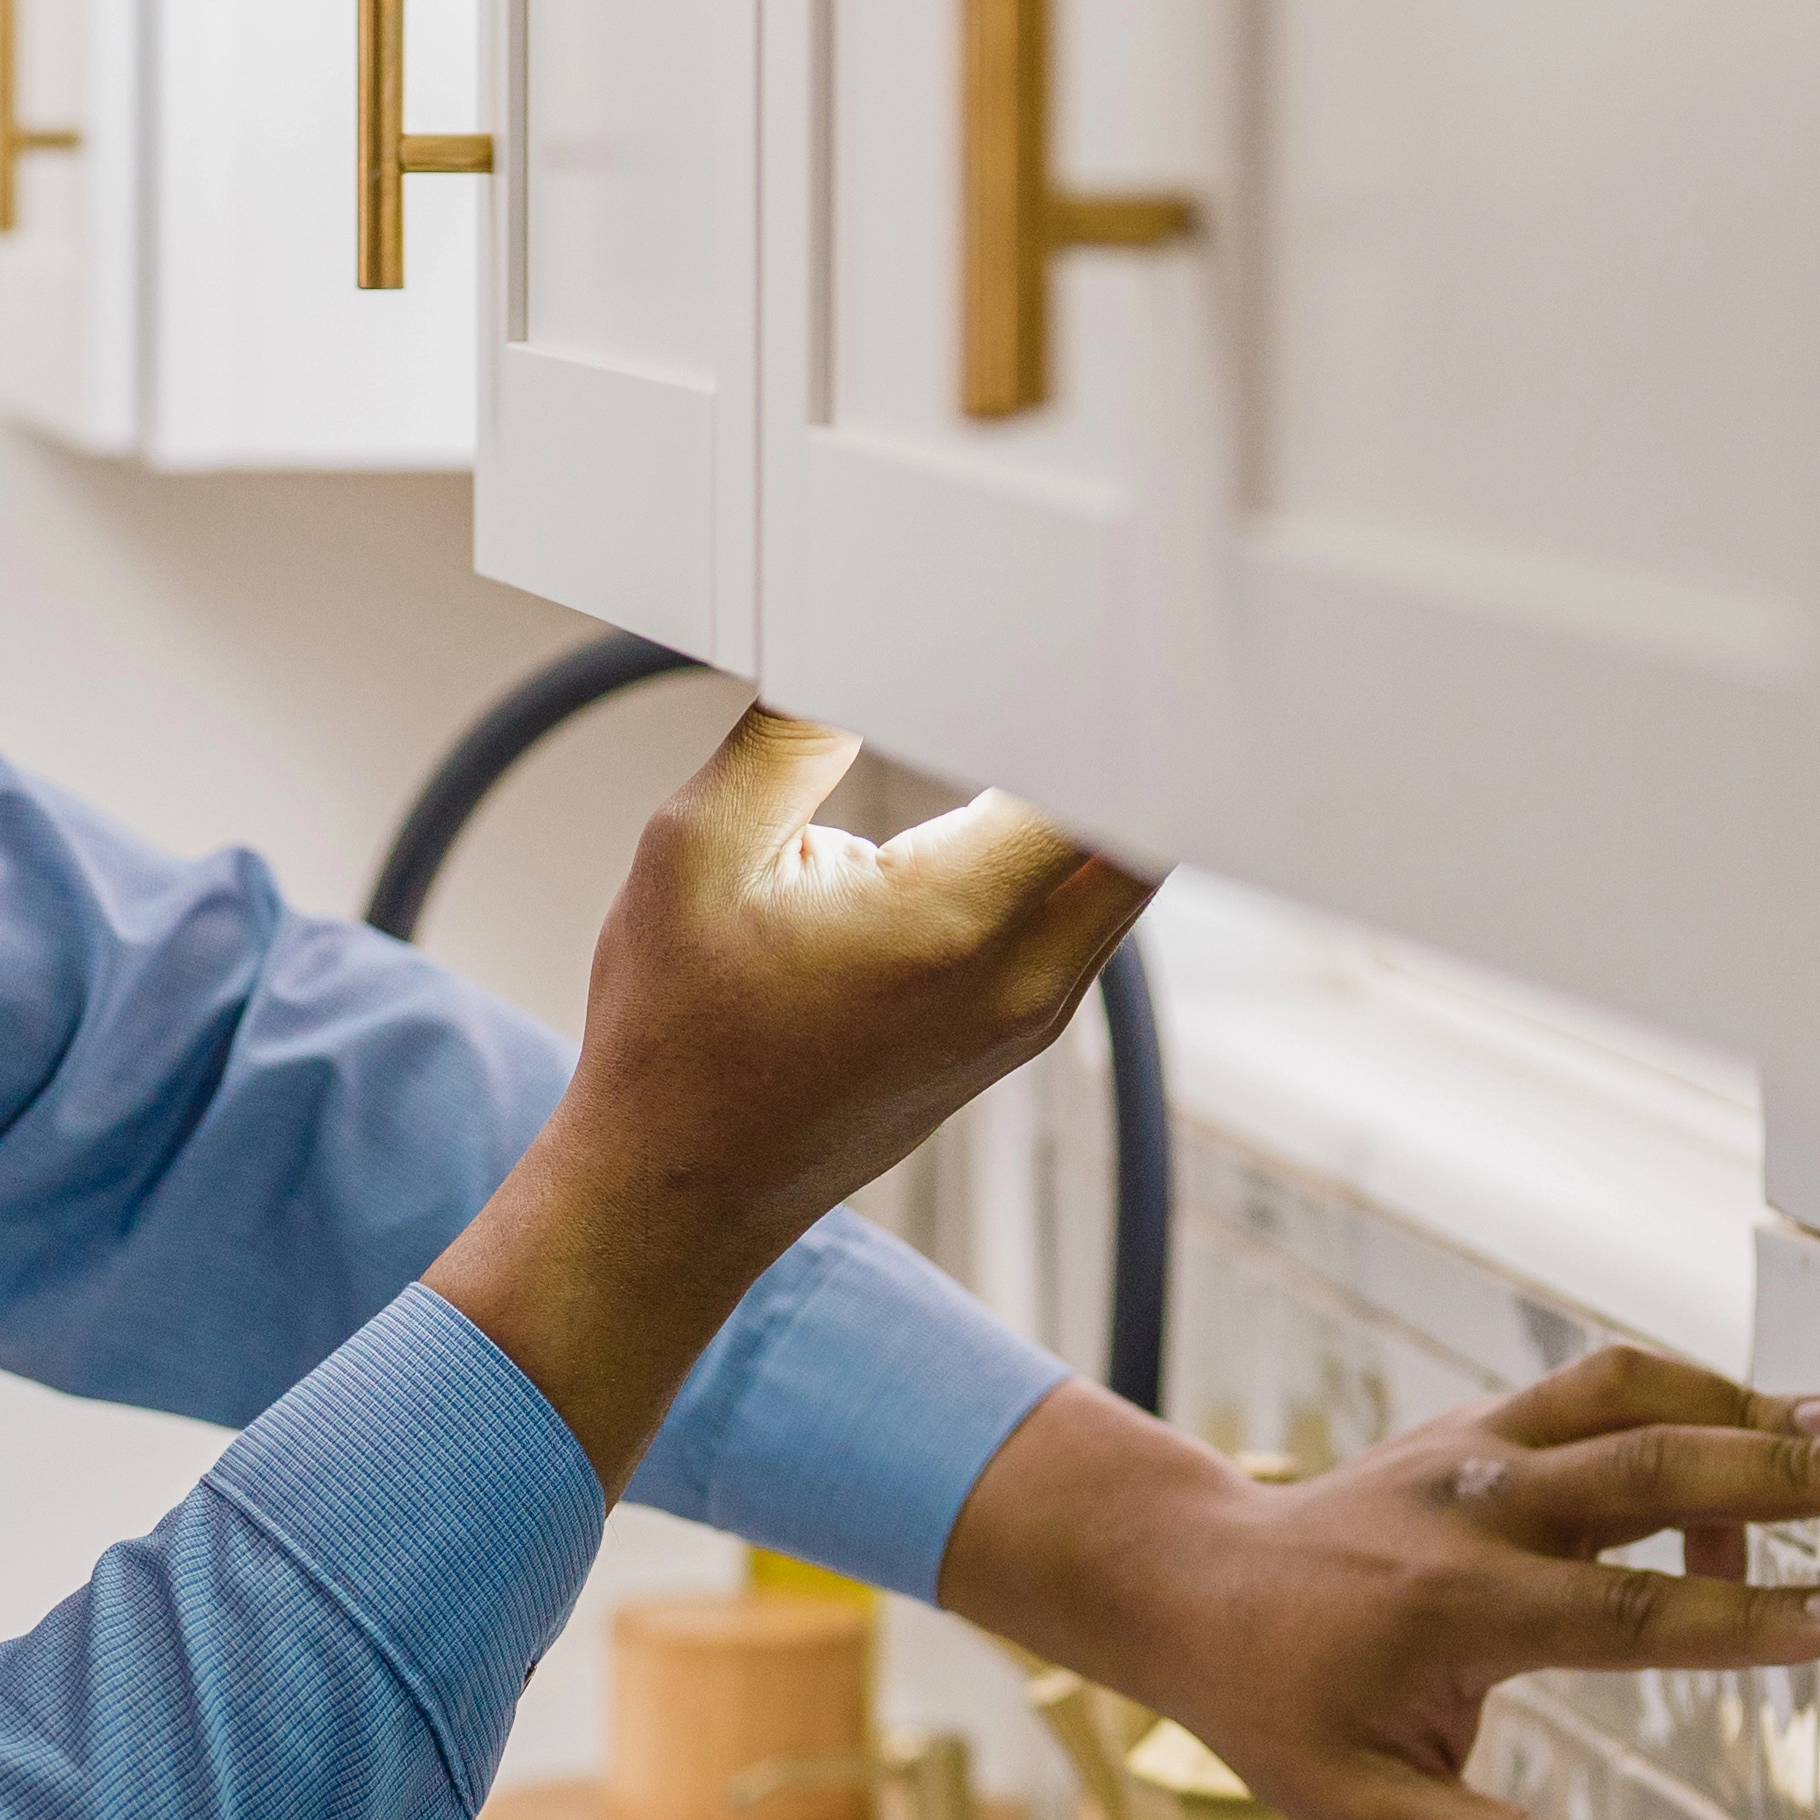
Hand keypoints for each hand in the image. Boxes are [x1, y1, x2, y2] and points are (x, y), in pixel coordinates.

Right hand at [427, 701, 1160, 1488]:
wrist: (678, 1189)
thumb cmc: (674, 1035)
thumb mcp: (694, 851)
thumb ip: (790, 736)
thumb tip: (856, 646)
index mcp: (949, 925)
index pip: (1098, 785)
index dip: (1112, 701)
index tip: (1099, 630)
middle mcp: (1019, 981)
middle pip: (1146, 829)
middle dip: (1129, 737)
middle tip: (1101, 647)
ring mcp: (1031, 1019)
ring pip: (1125, 877)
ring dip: (1103, 794)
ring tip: (1066, 701)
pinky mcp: (1019, 1034)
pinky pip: (1088, 919)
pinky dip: (1076, 852)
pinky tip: (1031, 788)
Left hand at [937, 1351, 1819, 1819]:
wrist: (1193, 1584)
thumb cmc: (1282, 1715)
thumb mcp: (1368, 1818)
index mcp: (1456, 1612)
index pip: (1639, 1615)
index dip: (1758, 1620)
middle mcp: (1476, 1508)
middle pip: (1657, 1468)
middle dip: (1786, 1464)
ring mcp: (1480, 1447)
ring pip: (1636, 1395)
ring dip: (1751, 1405)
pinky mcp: (1487, 1421)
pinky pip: (1606, 1386)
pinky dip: (1691, 1400)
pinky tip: (1754, 1451)